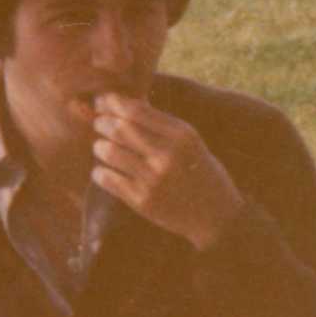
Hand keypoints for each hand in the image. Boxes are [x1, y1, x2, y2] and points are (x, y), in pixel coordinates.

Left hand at [90, 93, 245, 250]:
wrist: (216, 216)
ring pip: (108, 151)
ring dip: (99, 146)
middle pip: (119, 128)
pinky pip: (106, 178)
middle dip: (102, 122)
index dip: (112, 102)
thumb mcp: (190, 142)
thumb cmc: (198, 171)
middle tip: (99, 123)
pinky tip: (104, 171)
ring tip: (101, 147)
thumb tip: (120, 103)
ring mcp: (154, 179)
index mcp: (182, 135)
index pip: (136, 110)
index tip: (102, 101)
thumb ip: (160, 124)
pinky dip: (99, 172)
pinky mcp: (142, 201)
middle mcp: (168, 155)